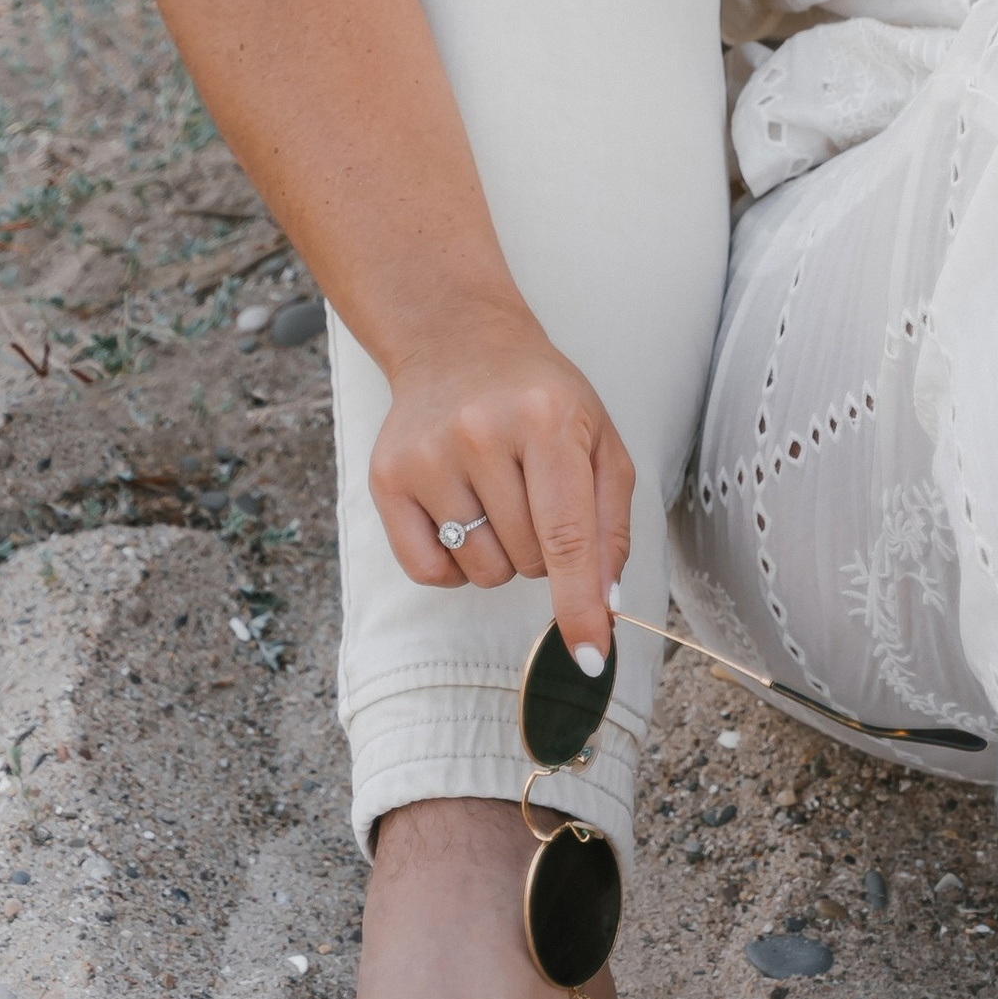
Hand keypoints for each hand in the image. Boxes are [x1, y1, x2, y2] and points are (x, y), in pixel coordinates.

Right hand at [367, 305, 634, 671]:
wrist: (458, 341)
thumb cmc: (540, 398)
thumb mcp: (598, 439)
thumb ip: (611, 522)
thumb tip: (605, 606)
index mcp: (548, 420)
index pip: (568, 536)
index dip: (580, 605)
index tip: (591, 657)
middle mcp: (482, 434)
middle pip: (528, 561)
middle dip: (545, 551)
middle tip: (535, 493)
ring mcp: (428, 456)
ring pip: (483, 572)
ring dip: (502, 555)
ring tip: (498, 495)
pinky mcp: (387, 477)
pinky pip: (430, 571)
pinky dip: (456, 564)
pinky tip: (462, 514)